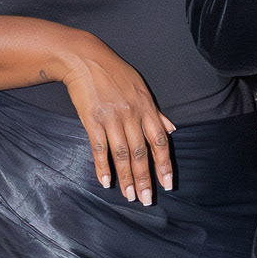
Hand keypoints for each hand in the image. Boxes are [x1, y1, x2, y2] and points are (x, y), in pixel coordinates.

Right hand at [51, 32, 174, 204]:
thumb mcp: (141, 87)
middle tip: (147, 199)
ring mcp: (111, 118)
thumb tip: (172, 129)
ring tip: (130, 196)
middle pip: (141, 152)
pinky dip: (102, 166)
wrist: (84, 58)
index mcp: (146, 107)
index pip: (159, 141)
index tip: (167, 184)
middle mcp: (131, 114)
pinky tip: (106, 181)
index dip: (164, 164)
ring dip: (126, 178)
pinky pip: (99, 148)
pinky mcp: (92, 119)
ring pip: (122, 154)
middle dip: (145, 178)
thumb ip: (156, 112)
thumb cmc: (114, 72)